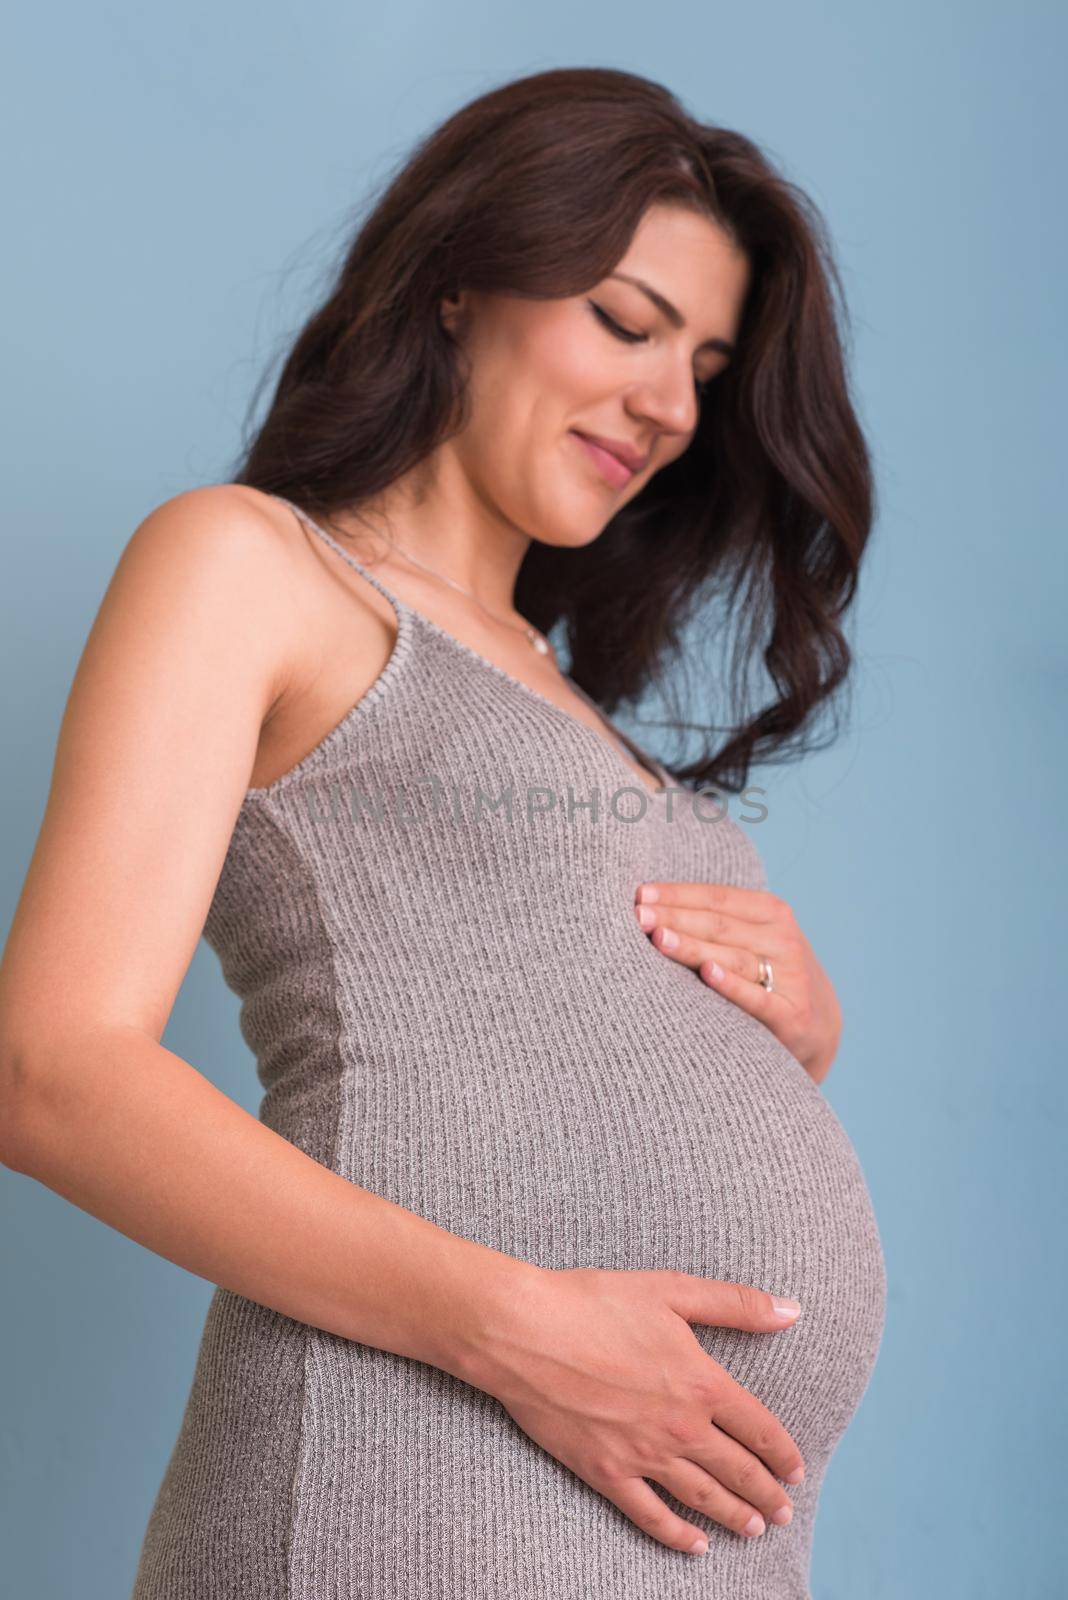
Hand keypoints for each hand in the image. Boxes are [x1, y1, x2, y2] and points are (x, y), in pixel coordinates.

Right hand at [463, 1265, 805, 1554]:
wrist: (526, 1332)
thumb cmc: (595, 1302)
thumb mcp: (671, 1290)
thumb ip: (735, 1304)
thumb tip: (790, 1311)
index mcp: (701, 1382)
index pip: (758, 1428)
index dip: (782, 1452)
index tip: (796, 1470)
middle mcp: (680, 1427)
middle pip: (736, 1470)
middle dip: (766, 1494)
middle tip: (784, 1512)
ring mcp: (643, 1455)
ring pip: (702, 1497)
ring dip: (733, 1516)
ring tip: (754, 1529)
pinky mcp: (605, 1472)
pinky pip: (650, 1514)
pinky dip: (677, 1535)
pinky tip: (695, 1545)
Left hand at [633, 881, 841, 1085]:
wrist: (817, 1024)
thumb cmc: (765, 972)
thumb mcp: (751, 938)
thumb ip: (712, 921)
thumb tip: (647, 904)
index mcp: (770, 911)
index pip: (716, 897)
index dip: (677, 894)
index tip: (639, 895)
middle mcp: (782, 938)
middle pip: (718, 924)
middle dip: (674, 918)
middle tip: (637, 916)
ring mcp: (790, 975)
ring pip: (733, 957)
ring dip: (693, 947)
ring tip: (658, 938)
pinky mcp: (791, 1015)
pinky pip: (757, 998)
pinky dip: (732, 985)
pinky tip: (707, 974)